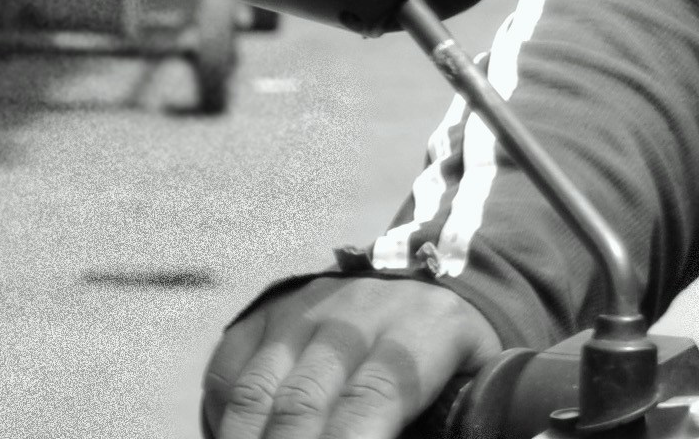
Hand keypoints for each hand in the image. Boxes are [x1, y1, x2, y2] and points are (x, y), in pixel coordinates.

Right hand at [203, 273, 498, 438]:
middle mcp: (358, 314)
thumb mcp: (474, 380)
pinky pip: (227, 371)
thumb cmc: (452, 354)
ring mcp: (306, 309)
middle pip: (302, 405)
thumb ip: (452, 420)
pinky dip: (224, 417)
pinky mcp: (269, 311)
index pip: (371, 401)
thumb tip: (451, 428)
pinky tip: (238, 437)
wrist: (427, 275)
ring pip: (256, 392)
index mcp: (423, 331)